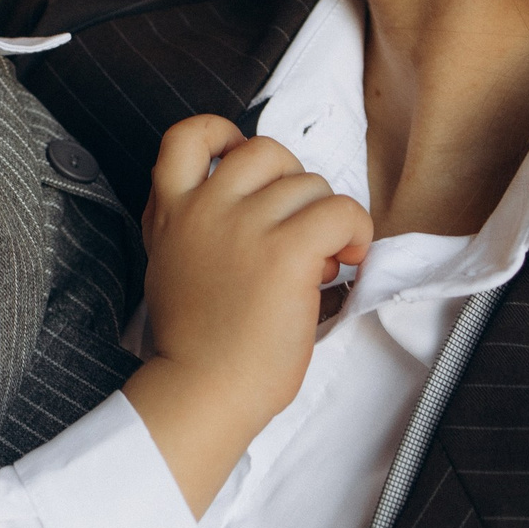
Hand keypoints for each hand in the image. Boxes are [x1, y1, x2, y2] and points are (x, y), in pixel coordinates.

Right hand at [123, 115, 372, 513]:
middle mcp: (204, 208)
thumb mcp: (171, 268)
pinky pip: (342, 211)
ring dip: (327, 218)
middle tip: (298, 229)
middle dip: (294, 184)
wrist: (203, 392)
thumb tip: (259, 206)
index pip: (187, 136)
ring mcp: (244, 225)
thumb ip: (196, 226)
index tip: (246, 162)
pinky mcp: (286, 251)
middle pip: (266, 150)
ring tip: (321, 263)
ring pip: (311, 184)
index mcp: (171, 213)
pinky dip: (357, 233)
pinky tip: (348, 262)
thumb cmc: (198, 347)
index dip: (225, 135)